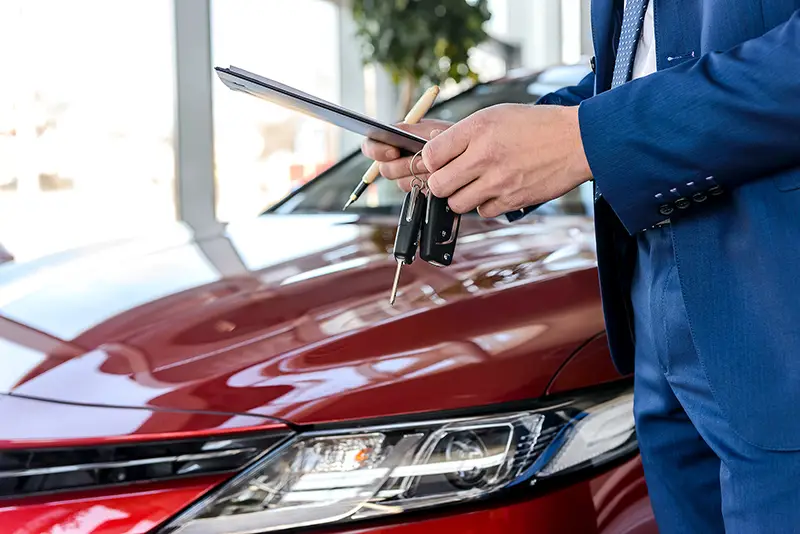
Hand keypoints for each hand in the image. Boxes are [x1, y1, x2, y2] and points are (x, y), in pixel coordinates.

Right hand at [361, 119, 453, 191]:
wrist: (469, 152)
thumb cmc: (451, 136)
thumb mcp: (431, 128)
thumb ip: (413, 132)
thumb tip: (399, 131)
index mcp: (394, 139)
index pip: (371, 145)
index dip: (377, 150)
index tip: (393, 152)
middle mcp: (397, 158)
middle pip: (384, 169)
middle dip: (402, 166)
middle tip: (420, 162)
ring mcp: (407, 175)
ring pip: (400, 182)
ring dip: (415, 176)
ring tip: (431, 168)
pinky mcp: (417, 188)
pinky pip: (414, 192)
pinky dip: (424, 186)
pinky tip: (433, 178)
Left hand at [421, 104, 591, 217]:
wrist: (578, 141)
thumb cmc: (535, 126)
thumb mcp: (496, 115)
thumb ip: (462, 134)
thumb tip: (432, 149)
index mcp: (477, 129)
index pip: (430, 155)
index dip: (430, 161)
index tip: (439, 161)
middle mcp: (484, 156)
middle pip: (438, 185)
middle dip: (441, 184)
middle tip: (452, 177)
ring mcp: (498, 181)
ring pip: (457, 204)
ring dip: (461, 196)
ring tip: (476, 183)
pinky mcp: (512, 200)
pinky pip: (483, 212)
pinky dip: (486, 204)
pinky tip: (497, 189)